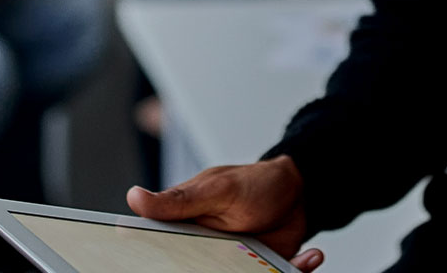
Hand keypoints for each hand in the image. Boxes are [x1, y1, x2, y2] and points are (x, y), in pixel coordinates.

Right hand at [126, 156, 321, 270]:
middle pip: (198, 272)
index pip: (165, 251)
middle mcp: (209, 248)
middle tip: (233, 262)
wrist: (299, 188)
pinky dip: (297, 270)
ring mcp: (238, 261)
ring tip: (281, 262)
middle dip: (216, 270)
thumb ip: (179, 200)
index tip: (164, 266)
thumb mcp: (217, 189)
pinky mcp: (264, 268)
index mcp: (189, 226)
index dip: (159, 263)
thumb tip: (134, 197)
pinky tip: (312, 256)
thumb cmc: (255, 182)